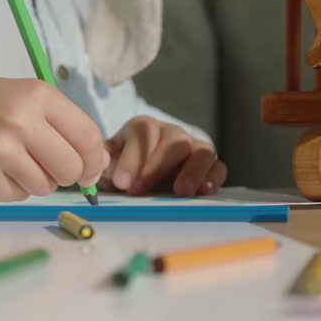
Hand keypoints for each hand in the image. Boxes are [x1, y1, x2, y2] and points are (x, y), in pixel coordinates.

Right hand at [0, 75, 108, 201]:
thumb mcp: (26, 98)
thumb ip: (66, 126)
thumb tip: (100, 161)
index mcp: (37, 96)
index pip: (88, 138)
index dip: (94, 159)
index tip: (89, 166)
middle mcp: (19, 122)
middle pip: (71, 169)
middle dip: (70, 175)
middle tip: (53, 167)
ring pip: (45, 187)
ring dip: (39, 181)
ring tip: (16, 161)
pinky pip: (18, 196)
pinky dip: (13, 188)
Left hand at [101, 116, 226, 196]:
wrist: (143, 174)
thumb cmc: (124, 168)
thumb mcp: (109, 163)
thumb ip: (105, 162)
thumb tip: (102, 163)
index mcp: (144, 128)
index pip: (143, 132)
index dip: (133, 157)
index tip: (121, 183)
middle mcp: (172, 133)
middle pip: (174, 141)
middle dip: (157, 168)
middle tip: (142, 192)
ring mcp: (194, 147)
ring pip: (201, 151)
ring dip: (192, 171)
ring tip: (181, 192)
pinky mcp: (209, 165)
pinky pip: (218, 167)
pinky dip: (213, 177)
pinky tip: (204, 191)